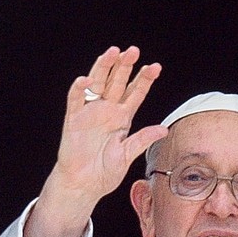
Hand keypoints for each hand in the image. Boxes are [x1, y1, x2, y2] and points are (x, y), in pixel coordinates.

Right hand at [26, 46, 167, 236]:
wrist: (83, 185)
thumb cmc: (105, 172)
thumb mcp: (127, 155)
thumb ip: (142, 140)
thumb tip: (164, 129)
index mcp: (122, 119)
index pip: (135, 94)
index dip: (144, 80)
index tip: (155, 67)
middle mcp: (107, 111)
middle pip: (117, 82)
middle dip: (125, 66)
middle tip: (134, 51)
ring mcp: (90, 113)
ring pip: (97, 84)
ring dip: (104, 68)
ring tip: (113, 53)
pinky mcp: (74, 119)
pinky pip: (75, 100)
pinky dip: (80, 89)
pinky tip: (86, 80)